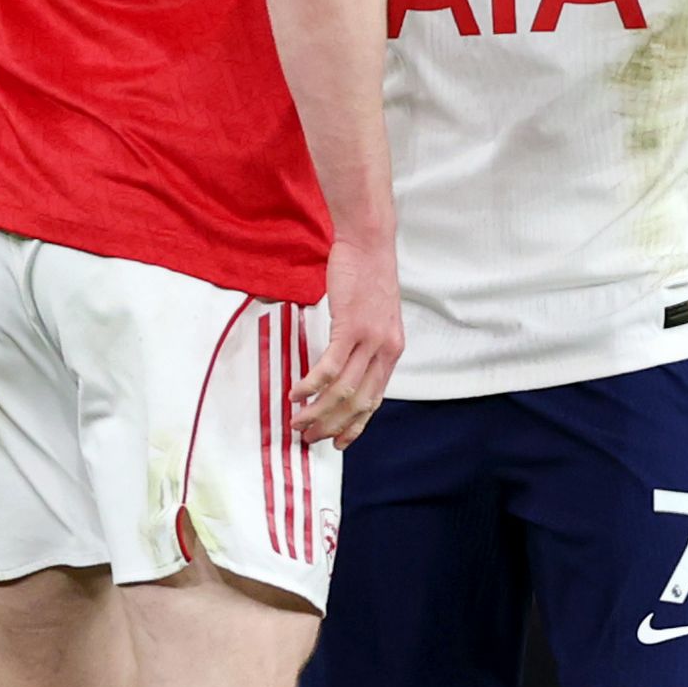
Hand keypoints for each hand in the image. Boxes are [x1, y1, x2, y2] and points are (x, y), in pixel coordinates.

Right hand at [292, 233, 403, 446]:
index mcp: (392, 351)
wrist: (368, 244)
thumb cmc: (367, 276)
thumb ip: (365, 343)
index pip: (375, 400)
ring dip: (318, 411)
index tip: (338, 441)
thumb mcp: (374, 317)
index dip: (355, 426)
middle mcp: (385, 350)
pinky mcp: (351, 328)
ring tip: (297, 421)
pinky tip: (296, 394)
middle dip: (332, 426)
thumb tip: (343, 364)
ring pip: (344, 391)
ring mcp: (370, 340)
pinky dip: (311, 386)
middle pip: (358, 403)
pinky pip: (329, 368)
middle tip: (309, 436)